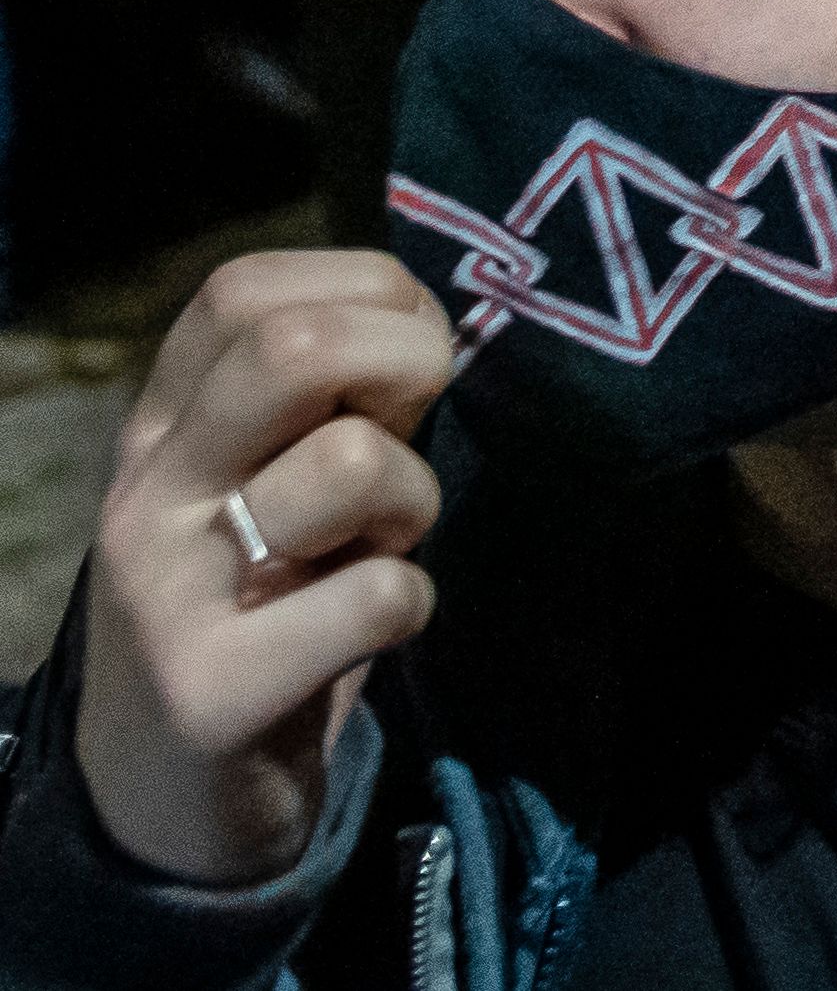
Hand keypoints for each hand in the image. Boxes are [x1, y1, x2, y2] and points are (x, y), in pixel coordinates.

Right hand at [74, 254, 453, 885]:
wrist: (168, 799)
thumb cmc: (260, 608)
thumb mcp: (270, 484)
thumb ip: (328, 402)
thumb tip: (434, 317)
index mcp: (164, 429)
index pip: (243, 289)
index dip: (362, 292)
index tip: (403, 357)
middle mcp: (149, 492)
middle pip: (291, 344)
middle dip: (405, 362)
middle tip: (416, 432)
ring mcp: (169, 590)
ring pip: (349, 462)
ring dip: (415, 500)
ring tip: (382, 547)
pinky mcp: (211, 690)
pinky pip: (376, 596)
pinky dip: (410, 604)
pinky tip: (376, 628)